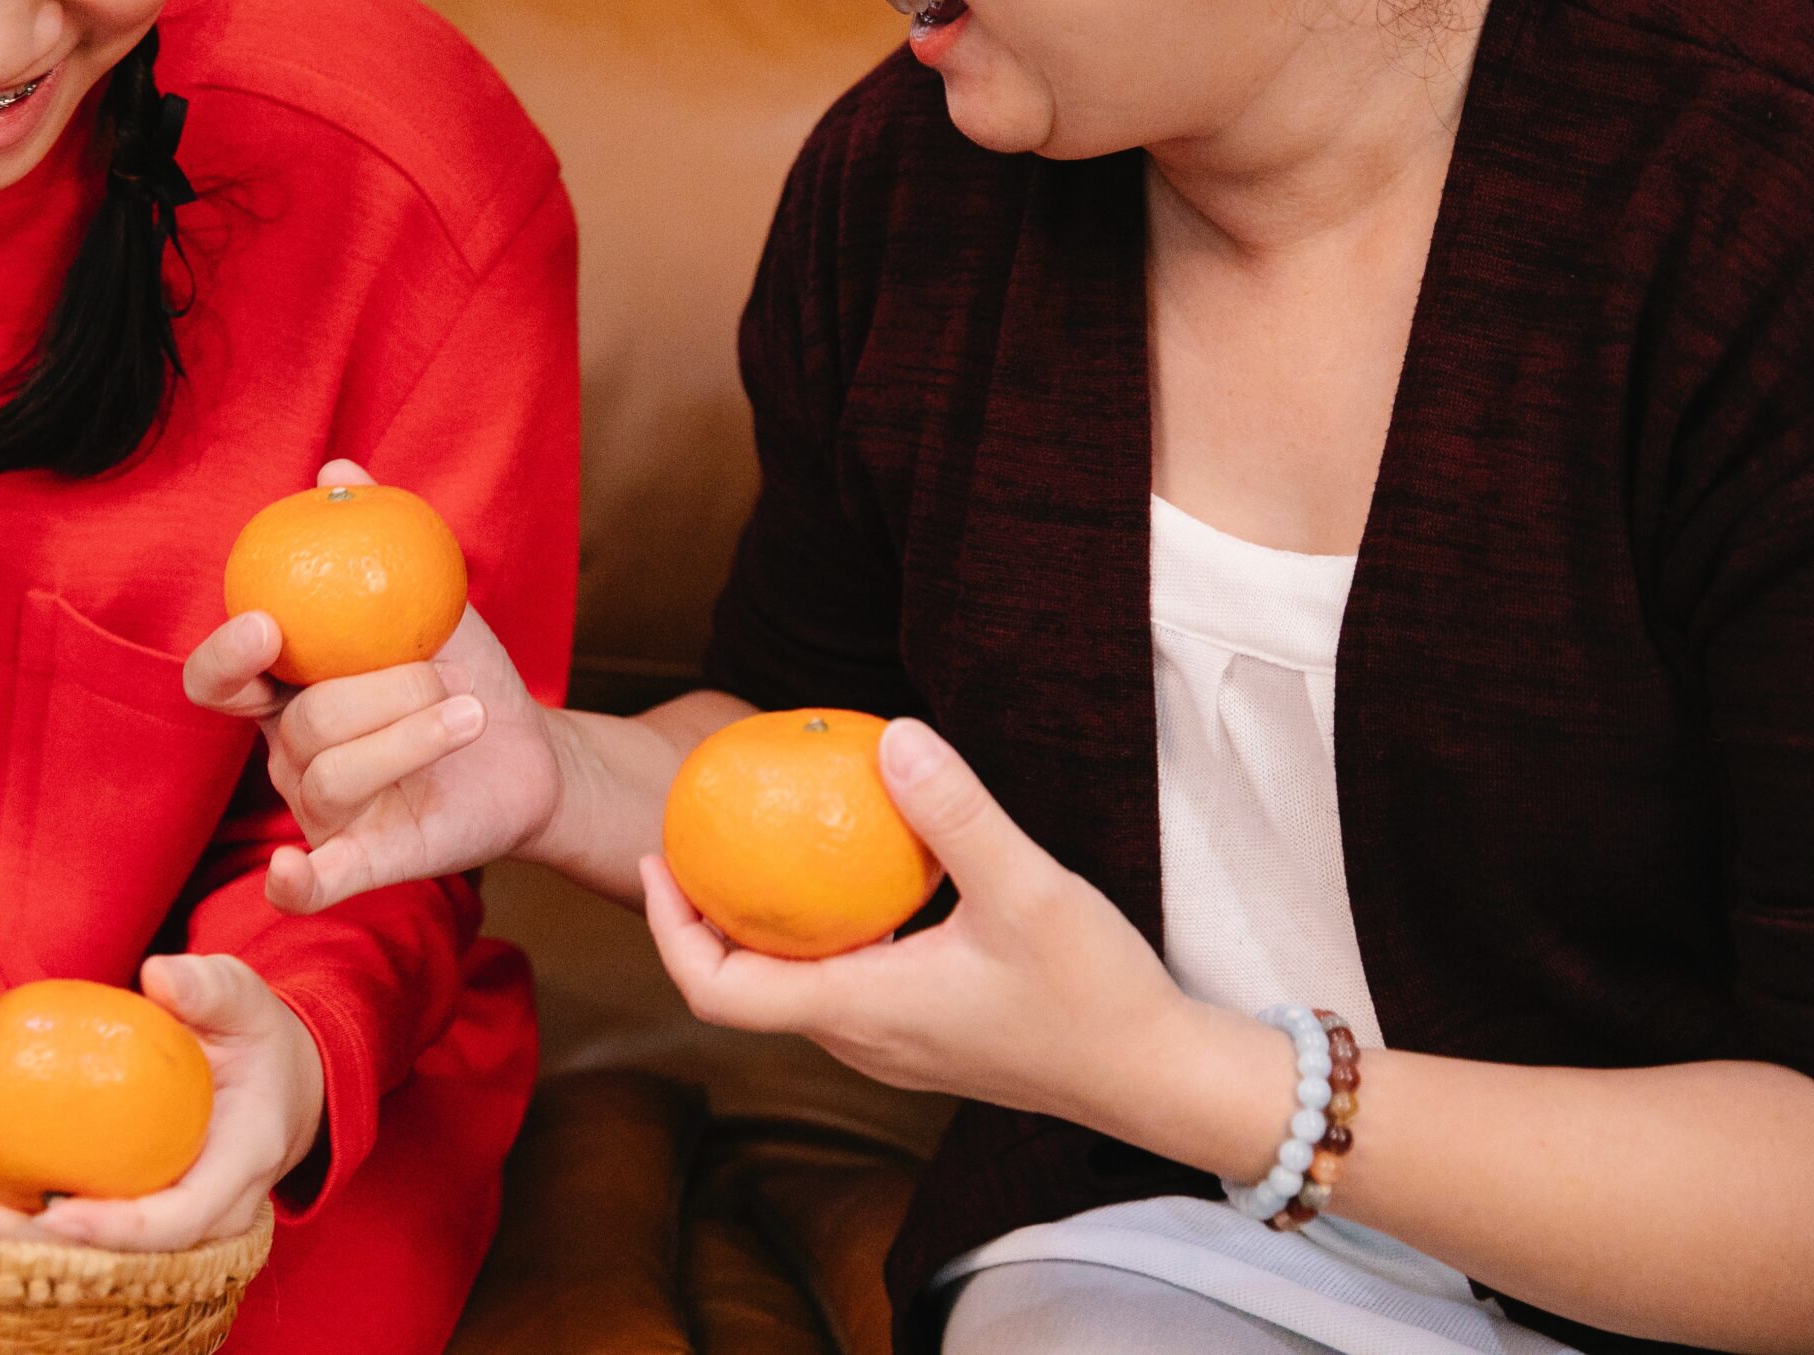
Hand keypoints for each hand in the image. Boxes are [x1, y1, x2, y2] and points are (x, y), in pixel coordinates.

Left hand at [0, 954, 326, 1249]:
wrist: (278, 1082)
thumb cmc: (256, 1038)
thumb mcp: (244, 1001)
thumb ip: (210, 988)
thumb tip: (160, 976)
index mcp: (239, 1165)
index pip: (180, 1220)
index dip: (117, 1229)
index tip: (54, 1213)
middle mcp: (206, 1213)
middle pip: (117, 1257)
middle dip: (33, 1243)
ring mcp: (170, 1220)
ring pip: (89, 1253)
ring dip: (13, 1234)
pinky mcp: (139, 1210)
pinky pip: (79, 1224)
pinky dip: (22, 1213)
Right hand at [185, 458, 565, 912]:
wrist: (530, 748)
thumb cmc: (462, 671)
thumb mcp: (430, 602)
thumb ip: (381, 542)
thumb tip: (338, 472)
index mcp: (289, 692)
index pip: (222, 681)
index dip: (227, 657)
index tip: (267, 625)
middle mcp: (291, 754)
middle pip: (300, 723)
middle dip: (378, 692)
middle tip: (438, 675)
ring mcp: (324, 812)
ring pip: (331, 776)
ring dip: (409, 738)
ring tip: (470, 714)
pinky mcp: (367, 859)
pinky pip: (320, 879)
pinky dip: (298, 882)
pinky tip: (292, 872)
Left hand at [642, 719, 1201, 1131]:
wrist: (1159, 1078)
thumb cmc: (1096, 997)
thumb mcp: (1029, 891)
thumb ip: (957, 814)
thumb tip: (892, 735)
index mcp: (862, 1012)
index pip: (721, 994)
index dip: (669, 933)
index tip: (654, 863)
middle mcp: (862, 1040)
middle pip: (743, 988)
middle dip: (704, 917)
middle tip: (695, 836)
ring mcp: (892, 1046)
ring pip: (795, 986)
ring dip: (762, 925)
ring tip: (758, 846)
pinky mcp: (923, 1036)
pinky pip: (843, 982)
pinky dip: (821, 932)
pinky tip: (851, 874)